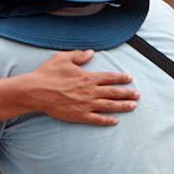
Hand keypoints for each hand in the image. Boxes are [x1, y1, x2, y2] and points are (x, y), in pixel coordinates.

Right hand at [25, 50, 139, 124]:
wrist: (35, 92)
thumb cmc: (48, 74)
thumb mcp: (63, 58)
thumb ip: (79, 55)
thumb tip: (91, 52)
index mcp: (88, 77)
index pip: (109, 77)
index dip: (121, 78)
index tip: (130, 78)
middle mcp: (90, 91)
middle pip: (113, 92)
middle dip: (127, 93)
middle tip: (138, 94)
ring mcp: (85, 104)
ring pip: (108, 105)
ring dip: (122, 106)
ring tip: (133, 106)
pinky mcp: (79, 115)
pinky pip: (96, 119)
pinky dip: (107, 120)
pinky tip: (115, 121)